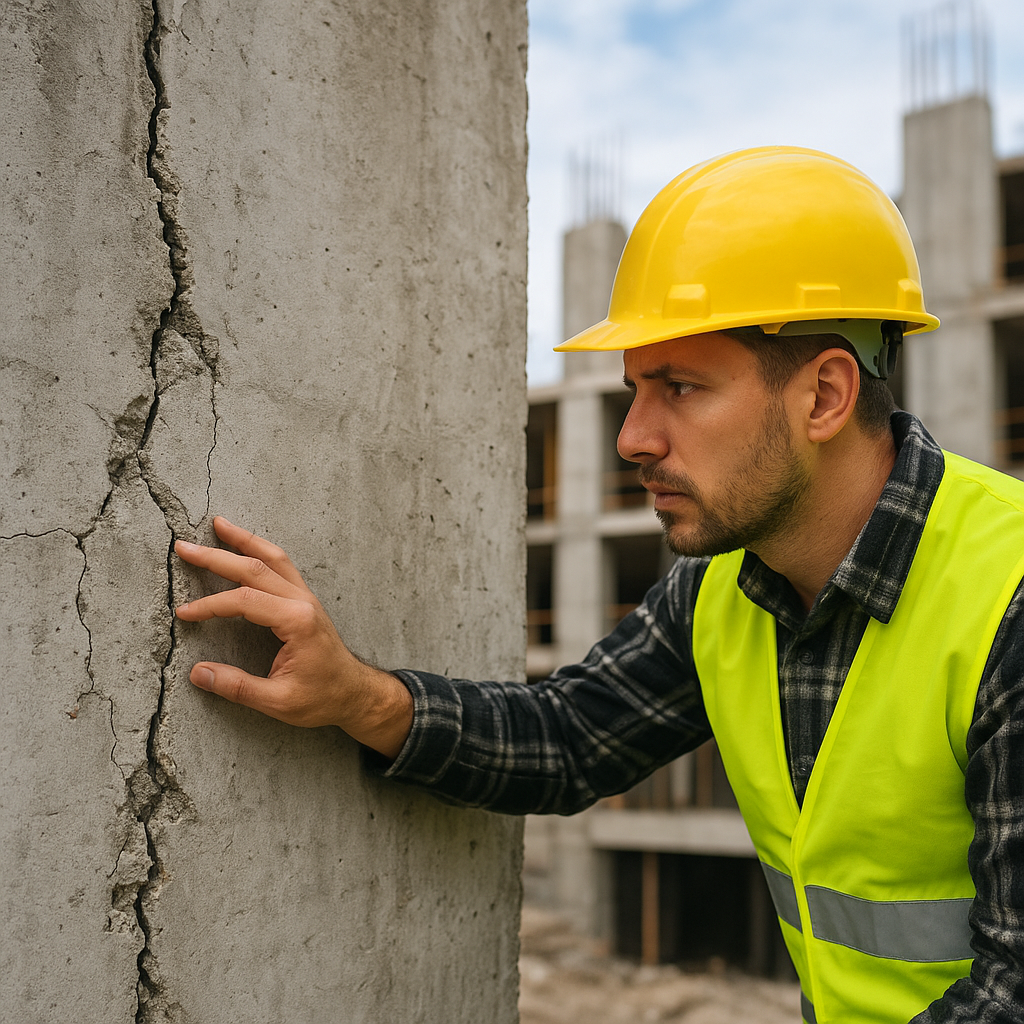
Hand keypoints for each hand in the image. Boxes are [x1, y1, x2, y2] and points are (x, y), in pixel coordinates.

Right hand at [174, 516, 412, 758]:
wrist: (355, 693)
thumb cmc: (322, 698)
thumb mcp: (279, 702)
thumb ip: (238, 687)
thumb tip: (198, 673)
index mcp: (297, 621)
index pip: (244, 601)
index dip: (210, 605)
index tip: (185, 613)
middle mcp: (302, 601)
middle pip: (255, 569)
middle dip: (216, 557)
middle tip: (184, 547)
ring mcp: (306, 597)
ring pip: (273, 558)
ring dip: (244, 540)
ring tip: (219, 525)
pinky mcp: (305, 600)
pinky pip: (282, 566)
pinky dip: (261, 551)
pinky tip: (247, 546)